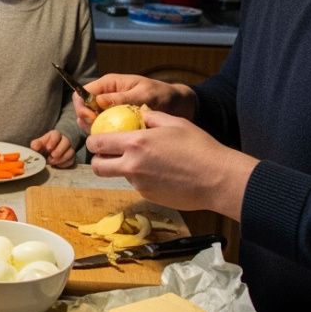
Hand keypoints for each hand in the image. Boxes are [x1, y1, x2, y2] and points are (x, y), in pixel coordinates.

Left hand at [30, 129, 75, 168]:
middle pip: (66, 142)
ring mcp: (70, 148)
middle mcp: (65, 140)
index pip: (57, 135)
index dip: (53, 141)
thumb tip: (34, 147)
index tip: (48, 148)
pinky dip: (64, 164)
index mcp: (56, 134)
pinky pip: (71, 160)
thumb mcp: (41, 142)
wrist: (56, 147)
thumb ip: (36, 144)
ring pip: (70, 152)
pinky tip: (57, 165)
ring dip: (61, 158)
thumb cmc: (47, 144)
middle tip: (51, 156)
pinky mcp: (72, 157)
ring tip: (52, 162)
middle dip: (59, 150)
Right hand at [73, 73, 196, 130]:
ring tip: (110, 138)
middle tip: (100, 132)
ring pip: (91, 122)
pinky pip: (104, 131)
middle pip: (83, 110)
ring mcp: (110, 111)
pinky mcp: (117, 123)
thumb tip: (98, 101)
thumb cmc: (163, 95)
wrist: (178, 106)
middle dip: (86, 122)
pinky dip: (106, 138)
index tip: (92, 119)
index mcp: (109, 85)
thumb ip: (121, 98)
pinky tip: (116, 143)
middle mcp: (106, 97)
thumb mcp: (144, 94)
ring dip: (96, 132)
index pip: (83, 93)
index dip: (82, 107)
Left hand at [86, 107, 254, 218]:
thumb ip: (152, 117)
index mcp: (136, 143)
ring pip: (119, 176)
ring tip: (146, 161)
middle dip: (98, 160)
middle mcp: (132, 165)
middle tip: (109, 154)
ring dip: (124, 168)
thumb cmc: (199, 147)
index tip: (97, 139)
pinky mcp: (149, 196)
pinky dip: (143, 178)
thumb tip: (140, 115)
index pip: (97, 144)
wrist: (217, 179)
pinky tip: (162, 173)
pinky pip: (137, 185)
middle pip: (98, 167)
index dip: (93, 141)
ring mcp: (139, 184)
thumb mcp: (175, 123)